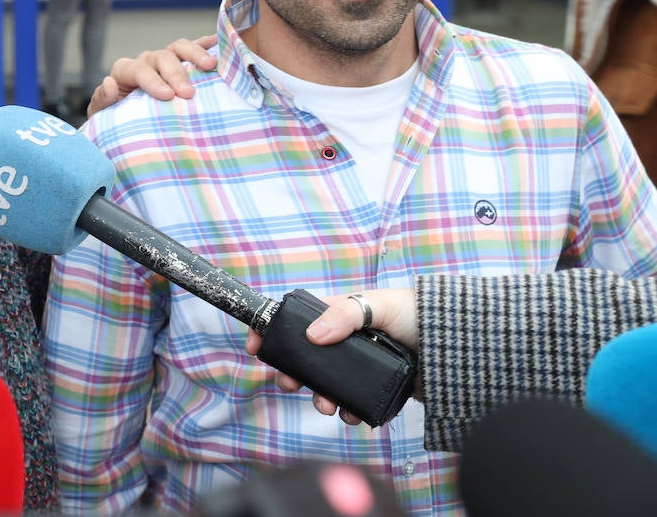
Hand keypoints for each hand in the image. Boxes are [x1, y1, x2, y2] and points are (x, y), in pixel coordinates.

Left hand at [88, 34, 218, 116]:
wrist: (124, 123)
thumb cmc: (114, 120)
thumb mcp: (103, 114)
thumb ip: (103, 99)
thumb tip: (110, 82)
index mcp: (125, 71)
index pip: (139, 70)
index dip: (153, 81)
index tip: (168, 96)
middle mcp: (146, 61)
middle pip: (161, 57)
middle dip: (176, 74)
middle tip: (188, 93)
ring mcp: (164, 61)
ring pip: (179, 48)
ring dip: (195, 54)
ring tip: (210, 65)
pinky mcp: (180, 63)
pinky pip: (193, 49)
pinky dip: (205, 44)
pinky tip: (219, 41)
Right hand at [244, 288, 418, 423]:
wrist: (464, 349)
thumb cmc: (420, 314)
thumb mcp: (380, 305)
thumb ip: (345, 315)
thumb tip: (312, 336)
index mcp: (342, 314)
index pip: (298, 319)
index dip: (274, 330)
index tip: (256, 345)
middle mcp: (347, 340)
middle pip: (307, 357)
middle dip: (293, 373)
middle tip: (287, 384)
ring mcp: (360, 366)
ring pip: (326, 383)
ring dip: (319, 396)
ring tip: (327, 406)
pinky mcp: (376, 388)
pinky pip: (352, 401)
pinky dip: (346, 410)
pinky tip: (350, 414)